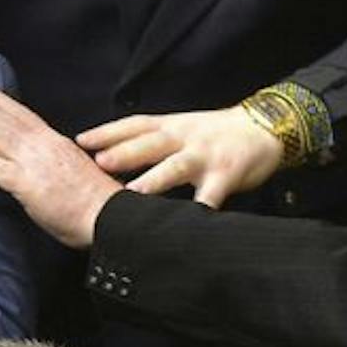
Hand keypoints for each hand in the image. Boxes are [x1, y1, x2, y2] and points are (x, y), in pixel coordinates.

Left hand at [0, 80, 120, 249]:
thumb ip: (51, 159)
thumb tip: (35, 160)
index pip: (23, 115)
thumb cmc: (98, 201)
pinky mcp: (26, 185)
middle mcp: (43, 147)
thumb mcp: (74, 167)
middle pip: (6, 118)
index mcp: (56, 142)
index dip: (1, 101)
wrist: (112, 217)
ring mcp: (33, 164)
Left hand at [77, 104, 281, 208]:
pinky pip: (212, 194)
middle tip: (98, 162)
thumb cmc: (213, 134)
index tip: (80, 141)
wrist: (265, 128)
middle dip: (124, 152)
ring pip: (177, 166)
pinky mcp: (227, 175)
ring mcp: (206, 156)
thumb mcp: (179, 129)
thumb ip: (148, 141)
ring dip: (155, 179)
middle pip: (151, 143)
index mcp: (170, 127)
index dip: (107, 132)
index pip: (134, 125)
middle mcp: (184, 138)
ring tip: (133, 193)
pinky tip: (187, 221)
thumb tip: (106, 156)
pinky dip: (200, 208)